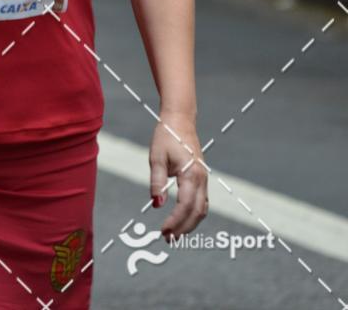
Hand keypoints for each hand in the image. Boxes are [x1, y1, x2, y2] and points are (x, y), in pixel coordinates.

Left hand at [149, 113, 207, 242]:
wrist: (180, 120)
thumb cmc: (166, 136)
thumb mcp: (156, 158)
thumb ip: (157, 181)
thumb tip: (157, 204)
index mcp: (191, 174)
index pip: (185, 206)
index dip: (174, 221)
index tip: (162, 231)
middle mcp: (201, 178)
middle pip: (196, 212)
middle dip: (183, 228)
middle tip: (167, 239)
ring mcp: (204, 178)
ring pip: (202, 209)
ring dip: (190, 224)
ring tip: (174, 234)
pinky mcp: (201, 177)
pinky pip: (202, 201)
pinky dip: (194, 214)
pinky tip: (182, 219)